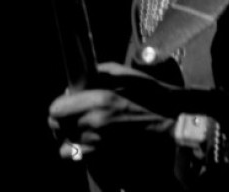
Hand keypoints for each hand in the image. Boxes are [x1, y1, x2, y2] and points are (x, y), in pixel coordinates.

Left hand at [48, 62, 176, 160]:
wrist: (171, 121)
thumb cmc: (150, 94)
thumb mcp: (122, 73)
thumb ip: (94, 75)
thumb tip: (75, 83)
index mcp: (99, 100)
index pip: (57, 108)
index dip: (59, 106)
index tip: (65, 103)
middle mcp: (96, 123)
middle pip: (57, 126)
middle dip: (61, 120)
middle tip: (71, 115)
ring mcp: (100, 142)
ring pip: (66, 141)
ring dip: (69, 134)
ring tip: (81, 127)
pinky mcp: (106, 155)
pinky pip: (77, 155)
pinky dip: (77, 149)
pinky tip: (86, 141)